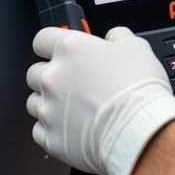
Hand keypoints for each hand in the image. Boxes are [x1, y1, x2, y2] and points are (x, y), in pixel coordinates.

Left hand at [26, 26, 174, 174]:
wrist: (140, 131)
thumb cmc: (138, 91)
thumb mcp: (137, 47)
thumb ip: (119, 37)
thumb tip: (115, 37)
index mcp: (70, 50)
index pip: (43, 39)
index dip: (51, 44)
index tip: (59, 51)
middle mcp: (53, 78)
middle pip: (34, 72)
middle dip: (51, 75)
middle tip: (74, 83)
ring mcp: (49, 109)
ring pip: (34, 103)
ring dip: (50, 103)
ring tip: (75, 108)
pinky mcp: (52, 138)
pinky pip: (40, 132)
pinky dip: (53, 130)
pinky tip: (72, 128)